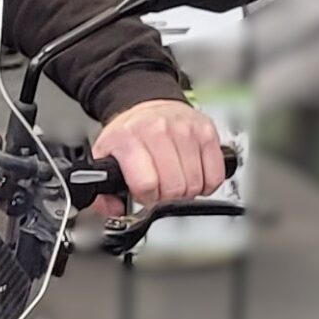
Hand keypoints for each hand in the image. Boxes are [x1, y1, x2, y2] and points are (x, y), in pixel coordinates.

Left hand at [89, 99, 226, 216]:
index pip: (147, 184)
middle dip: (167, 198)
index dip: (147, 198)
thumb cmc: (129, 134)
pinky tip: (193, 176)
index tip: (146, 194)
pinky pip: (215, 173)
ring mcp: (185, 129)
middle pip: (174, 188)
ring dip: (187, 191)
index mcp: (129, 139)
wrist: (148, 105)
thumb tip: (115, 212)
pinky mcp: (206, 131)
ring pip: (195, 182)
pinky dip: (207, 183)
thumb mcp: (104, 158)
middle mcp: (158, 130)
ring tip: (175, 181)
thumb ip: (103, 192)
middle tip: (161, 190)